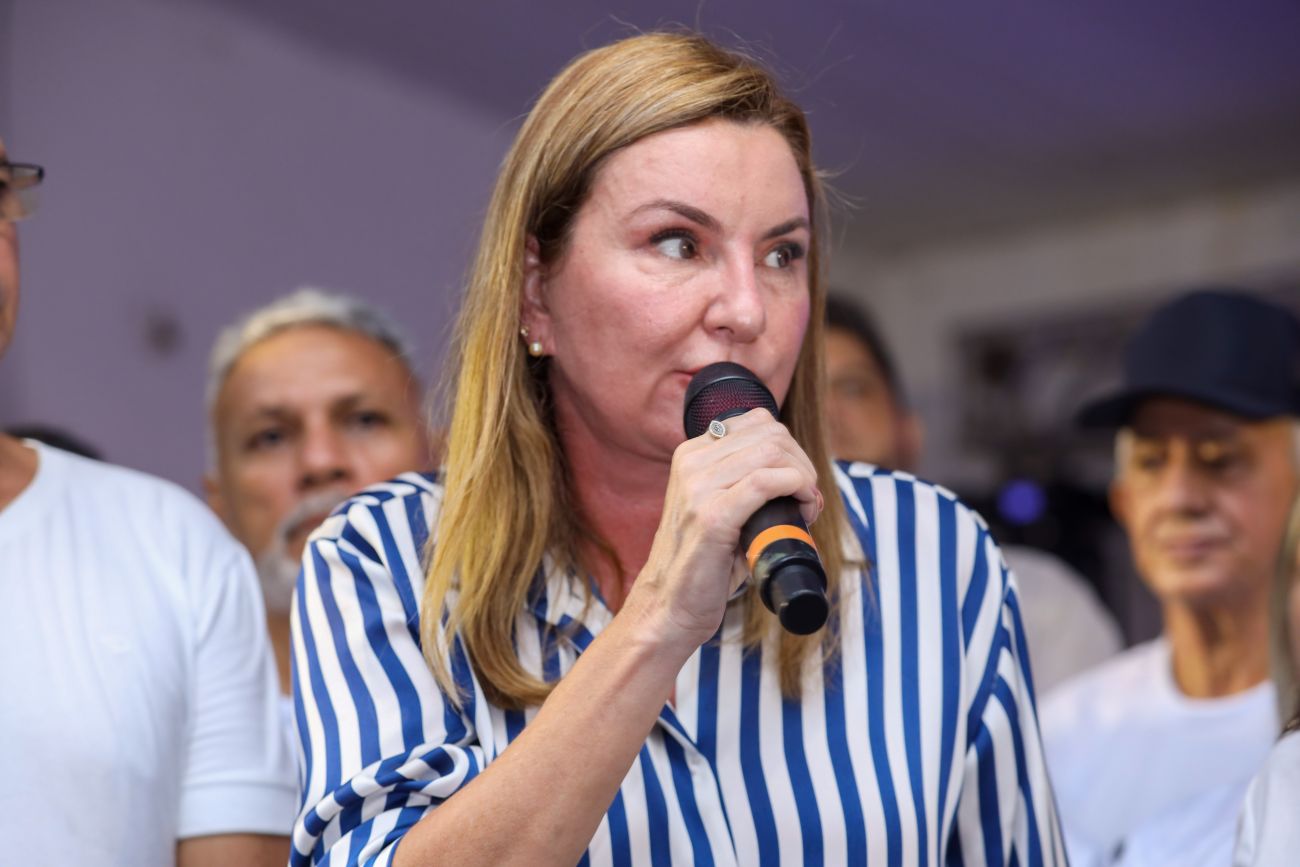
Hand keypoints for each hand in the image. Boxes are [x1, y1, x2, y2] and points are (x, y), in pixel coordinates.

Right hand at [623, 408, 823, 650]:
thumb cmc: (702, 561)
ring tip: (806, 508)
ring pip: (772, 452)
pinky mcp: (712, 517)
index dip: (791, 449)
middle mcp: (690, 463)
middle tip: (808, 499)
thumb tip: (798, 471)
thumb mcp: (717, 507)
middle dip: (802, 463)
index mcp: (690, 455)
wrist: (669, 605)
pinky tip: (803, 509)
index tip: (798, 482)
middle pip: (770, 434)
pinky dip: (796, 489)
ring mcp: (698, 488)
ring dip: (804, 478)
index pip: (758, 422)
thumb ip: (744, 480)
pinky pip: (766, 481)